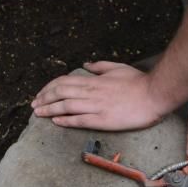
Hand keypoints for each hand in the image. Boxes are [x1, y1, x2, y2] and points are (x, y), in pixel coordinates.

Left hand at [31, 61, 168, 130]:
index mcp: (94, 80)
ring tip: (38, 113)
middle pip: (60, 93)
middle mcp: (91, 92)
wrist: (153, 95)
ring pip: (66, 106)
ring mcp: (96, 106)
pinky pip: (79, 120)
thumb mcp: (117, 67)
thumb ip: (100, 66)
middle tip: (34, 105)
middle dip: (44, 98)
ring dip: (49, 109)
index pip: (64, 81)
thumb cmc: (138, 82)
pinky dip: (65, 120)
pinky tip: (56, 122)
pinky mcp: (102, 119)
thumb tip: (86, 65)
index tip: (41, 93)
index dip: (50, 87)